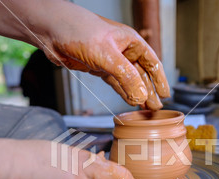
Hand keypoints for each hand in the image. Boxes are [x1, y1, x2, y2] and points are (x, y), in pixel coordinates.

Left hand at [39, 2, 169, 109]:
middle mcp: (123, 51)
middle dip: (150, 91)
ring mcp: (111, 60)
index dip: (160, 80)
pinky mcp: (98, 68)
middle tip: (156, 108)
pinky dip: (123, 93)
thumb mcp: (107, 56)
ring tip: (146, 109)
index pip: (152, 63)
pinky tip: (130, 101)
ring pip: (129, 81)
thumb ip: (126, 77)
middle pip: (142, 74)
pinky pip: (115, 83)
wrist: (52, 30)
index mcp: (131, 42)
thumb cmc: (79, 31)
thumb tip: (141, 96)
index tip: (166, 95)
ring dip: (137, 94)